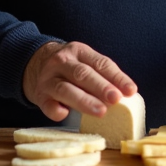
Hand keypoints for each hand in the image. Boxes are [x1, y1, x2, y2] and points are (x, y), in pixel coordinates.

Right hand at [22, 40, 137, 121]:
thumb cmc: (69, 67)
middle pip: (82, 74)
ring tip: (100, 112)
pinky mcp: (39, 95)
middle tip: (115, 99)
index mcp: (79, 51)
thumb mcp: (84, 61)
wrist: (34, 63)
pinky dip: (56, 110)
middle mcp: (62, 62)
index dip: (117, 77)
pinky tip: (65, 114)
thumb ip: (102, 74)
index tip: (131, 90)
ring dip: (84, 101)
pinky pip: (48, 105)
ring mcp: (48, 78)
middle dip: (101, 87)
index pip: (100, 63)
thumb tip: (126, 94)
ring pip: (66, 89)